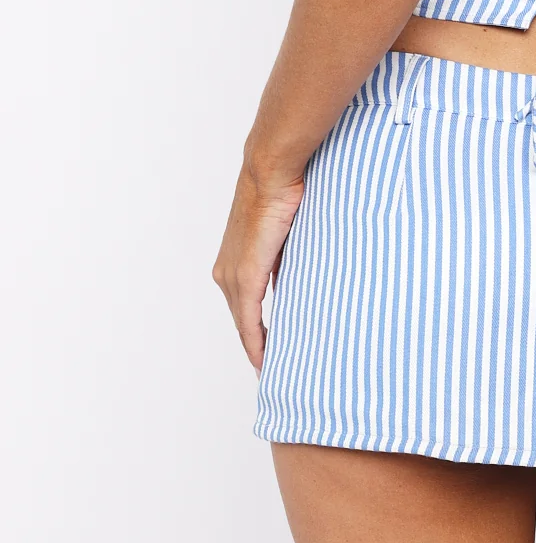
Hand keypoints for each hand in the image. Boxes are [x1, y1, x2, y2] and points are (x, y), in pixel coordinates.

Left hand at [212, 163, 305, 371]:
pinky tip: (264, 360)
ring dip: (258, 349)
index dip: (255, 331)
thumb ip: (286, 259)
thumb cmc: (283, 193)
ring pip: (244, 324)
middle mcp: (227, 273)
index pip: (244, 307)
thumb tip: (300, 274)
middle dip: (257, 346)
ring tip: (272, 369)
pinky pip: (249, 320)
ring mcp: (233, 276)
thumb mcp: (287, 235)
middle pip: (242, 321)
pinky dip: (256, 342)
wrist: (271, 173)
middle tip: (273, 368)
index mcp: (234, 262)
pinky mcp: (245, 277)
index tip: (269, 350)